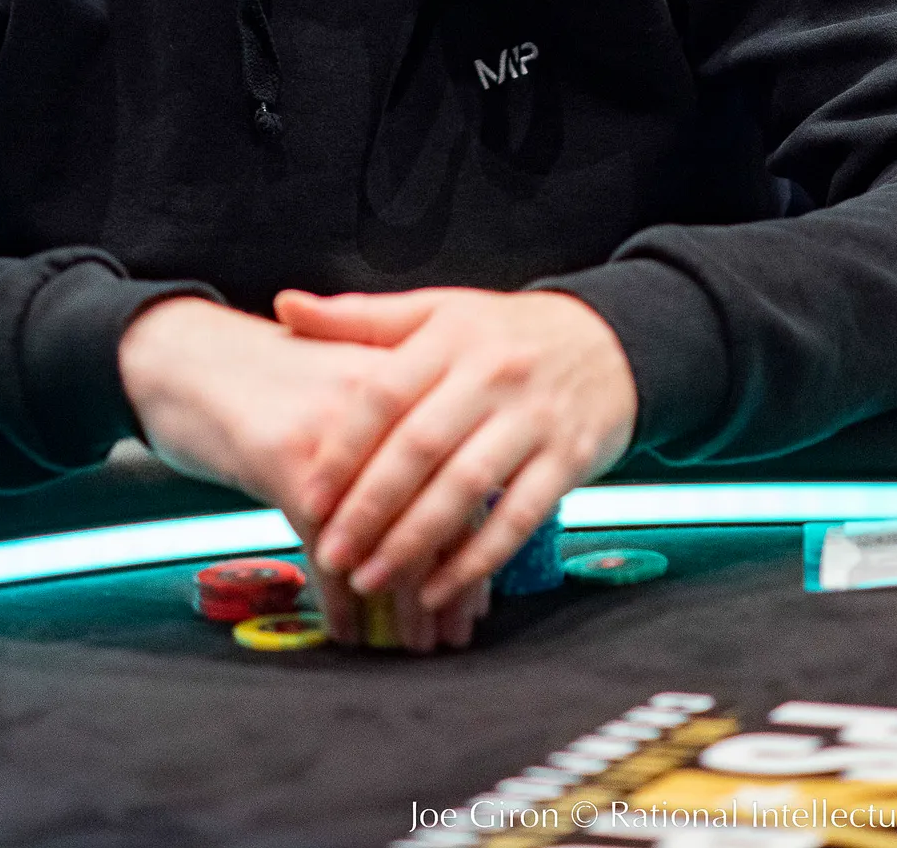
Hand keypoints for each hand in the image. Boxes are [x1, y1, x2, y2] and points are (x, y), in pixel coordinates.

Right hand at [117, 297, 487, 650]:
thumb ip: (400, 431)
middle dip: (447, 587)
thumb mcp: (348, 387)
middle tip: (452, 634)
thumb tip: (448, 512)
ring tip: (413, 642)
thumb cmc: (273, 377)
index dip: (474, 545)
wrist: (189, 355)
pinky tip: (346, 630)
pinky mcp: (289, 464)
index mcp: (409, 381)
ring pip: (390, 540)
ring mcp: (338, 437)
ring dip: (404, 605)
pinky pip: (328, 553)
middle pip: (436, 514)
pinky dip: (340, 602)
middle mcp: (386, 405)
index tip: (477, 593)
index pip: (463, 474)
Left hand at [276, 286, 636, 611]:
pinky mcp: (569, 459)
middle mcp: (493, 372)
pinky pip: (520, 517)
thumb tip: (286, 307)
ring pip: (467, 486)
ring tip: (372, 580)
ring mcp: (534, 417)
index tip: (308, 496)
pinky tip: (440, 589)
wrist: (610, 341)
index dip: (343, 449)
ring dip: (415, 540)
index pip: (385, 393)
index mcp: (451, 334)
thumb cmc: (506, 334)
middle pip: (421, 445)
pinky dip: (478, 559)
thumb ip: (362, 318)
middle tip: (331, 552)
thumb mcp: (439, 311)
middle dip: (370, 507)